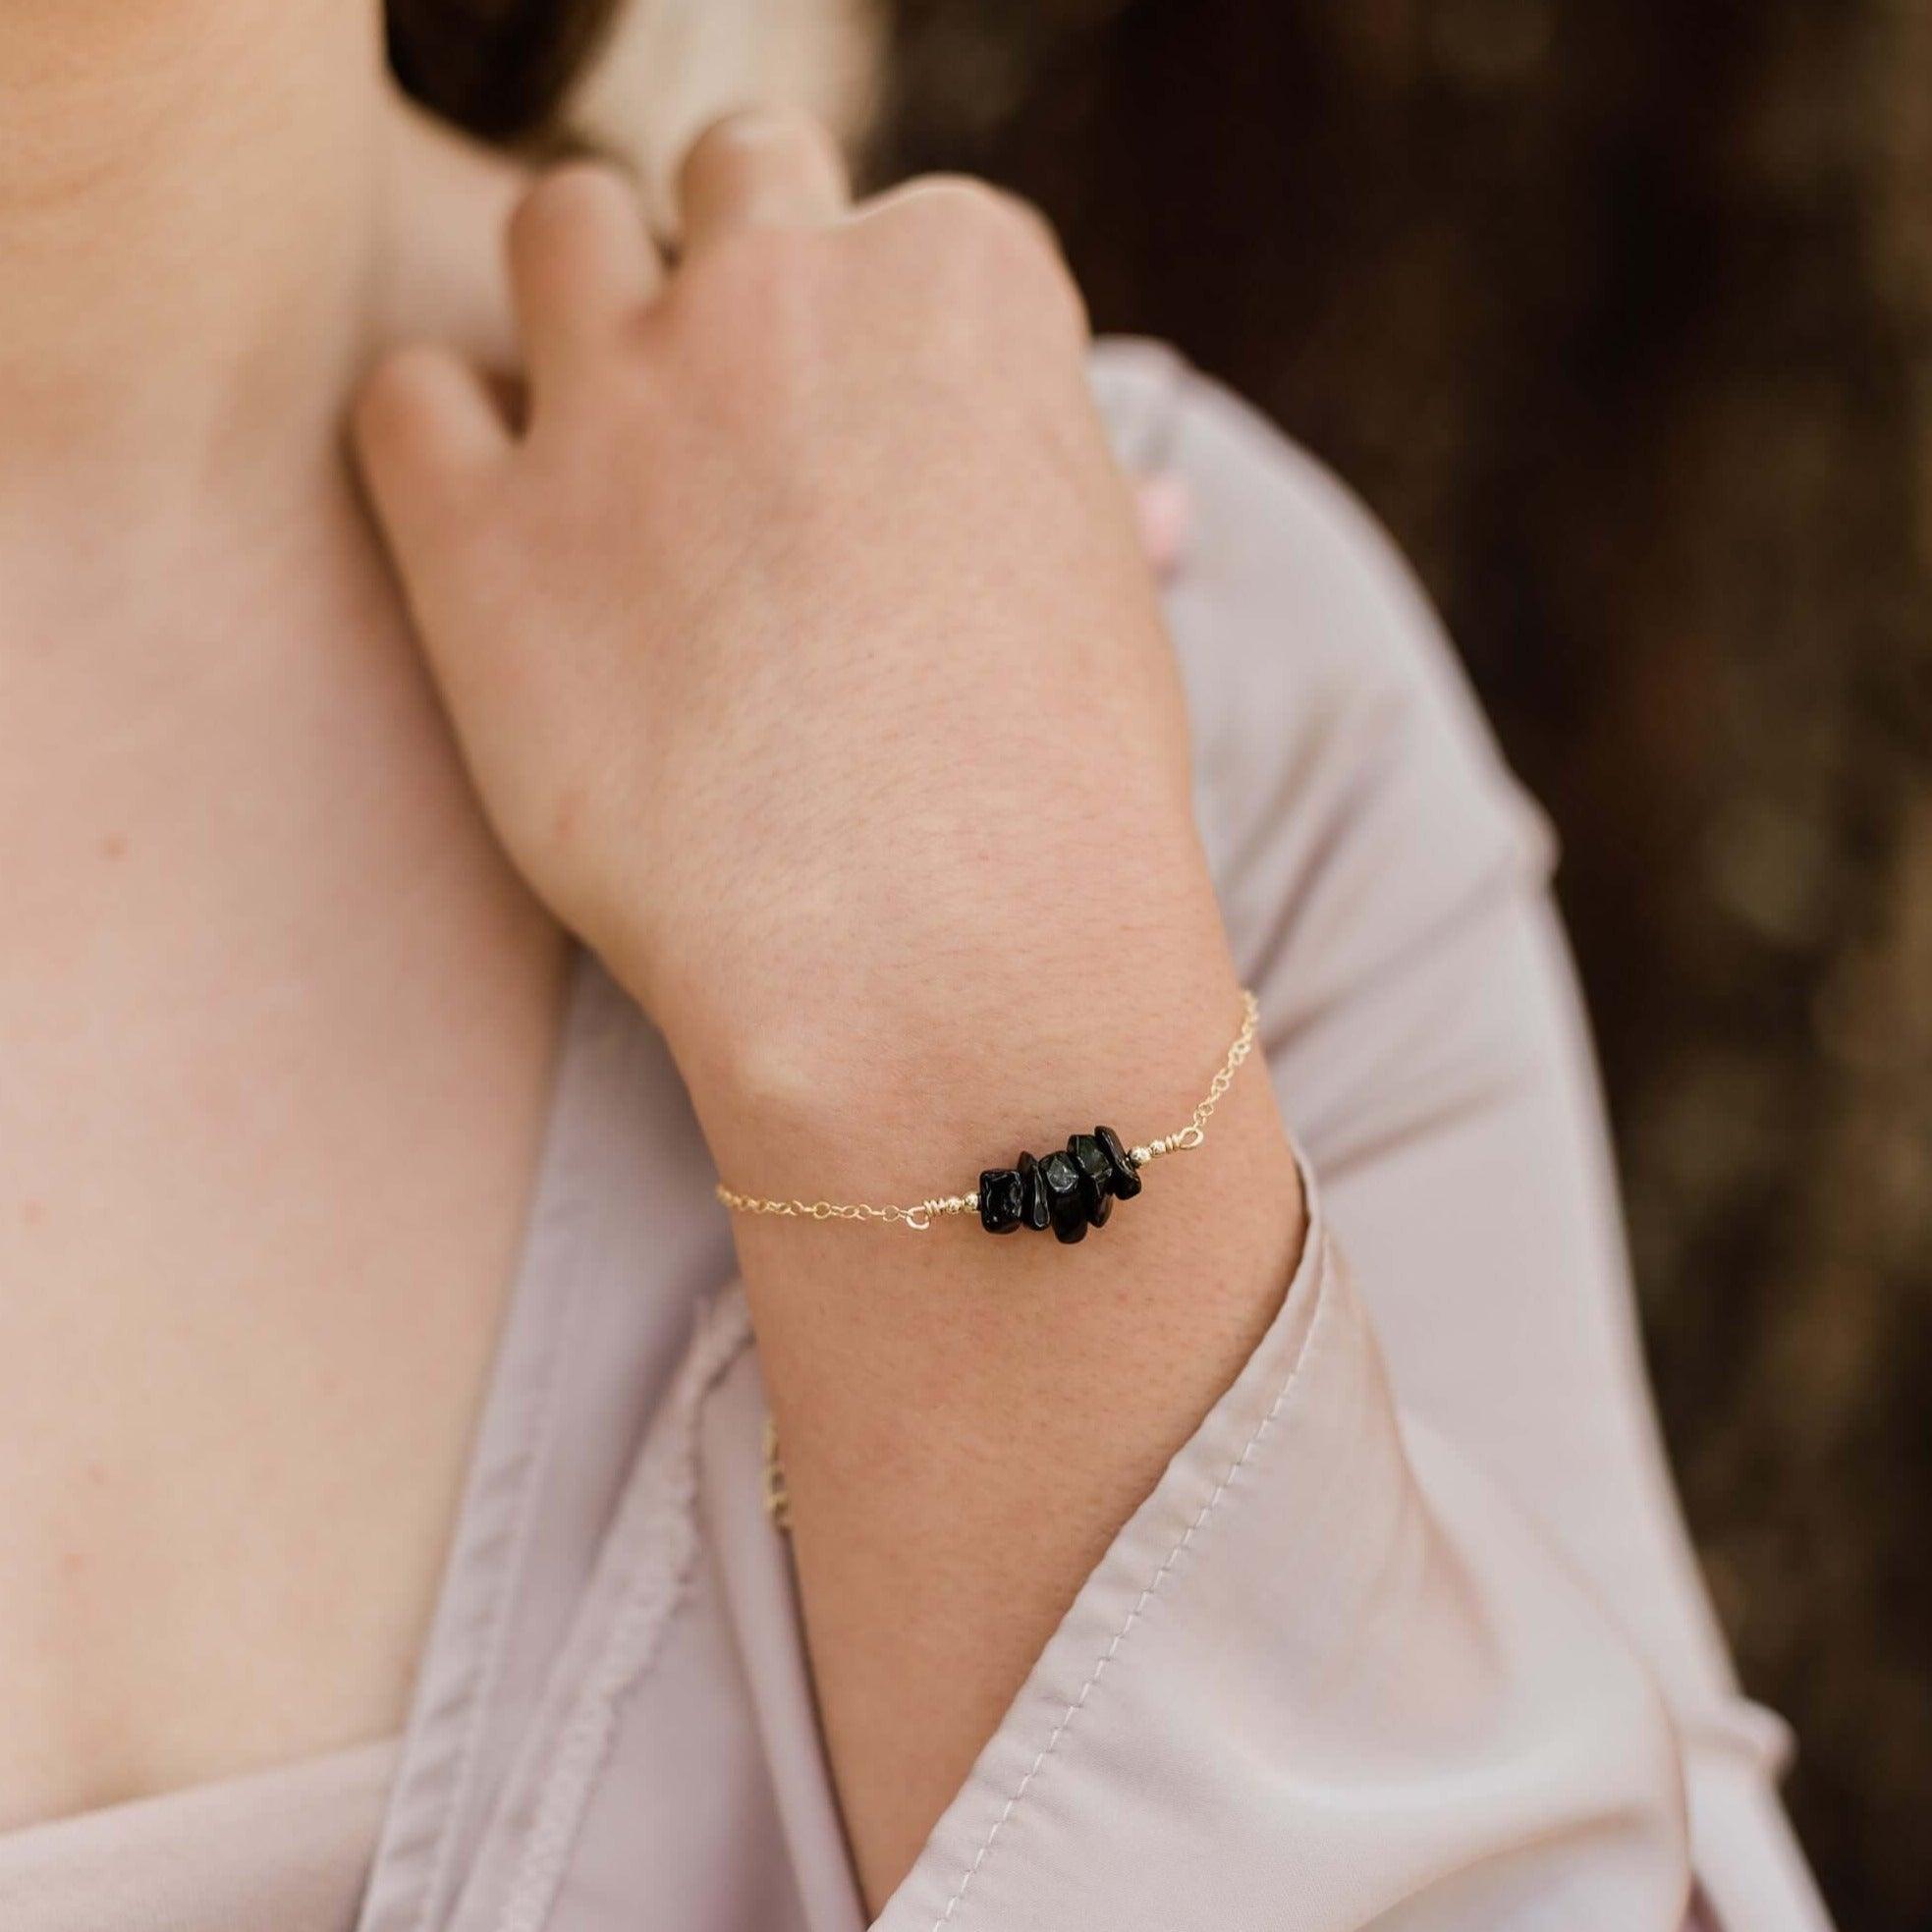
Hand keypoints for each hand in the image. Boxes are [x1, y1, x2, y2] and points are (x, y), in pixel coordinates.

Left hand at [353, 112, 1237, 1165]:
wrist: (943, 965)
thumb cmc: (1062, 809)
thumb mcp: (1107, 611)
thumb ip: (1062, 504)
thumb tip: (1146, 503)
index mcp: (963, 283)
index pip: (909, 228)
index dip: (890, 340)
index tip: (885, 443)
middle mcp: (784, 290)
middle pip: (734, 173)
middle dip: (741, 267)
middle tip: (751, 414)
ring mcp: (622, 397)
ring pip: (558, 227)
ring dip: (588, 306)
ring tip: (624, 450)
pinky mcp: (481, 534)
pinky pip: (410, 399)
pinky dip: (446, 442)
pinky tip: (508, 532)